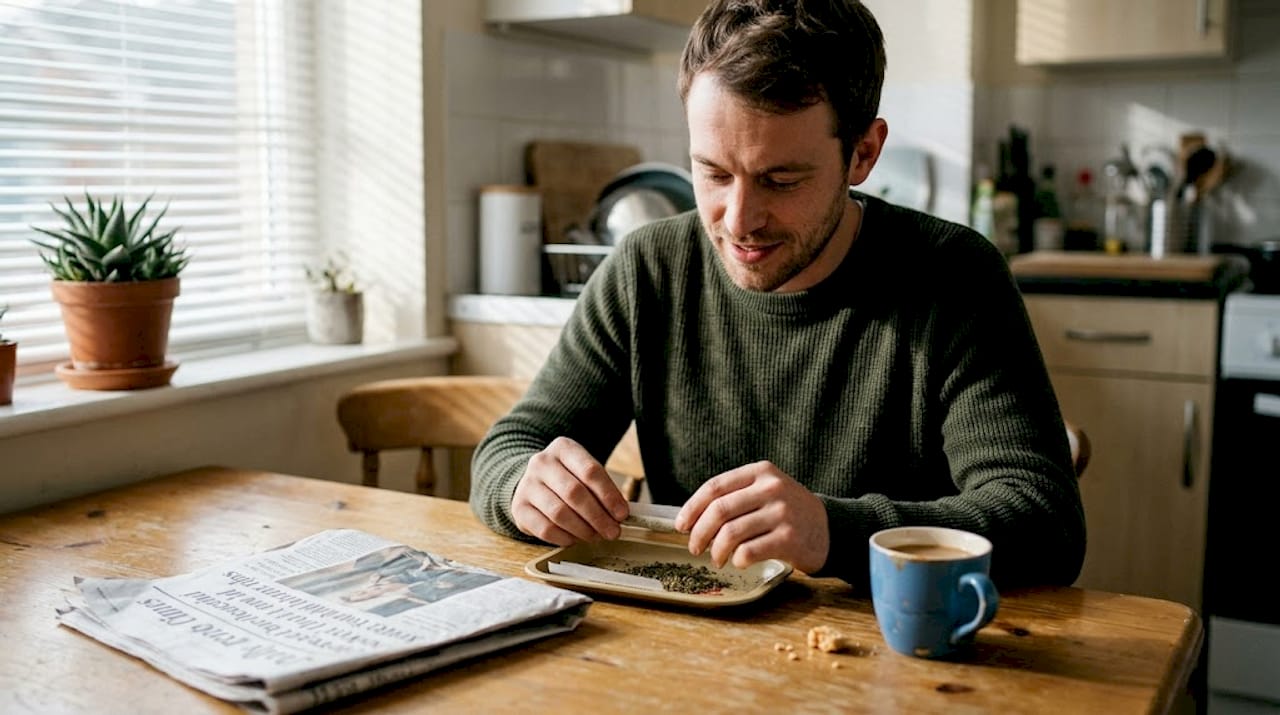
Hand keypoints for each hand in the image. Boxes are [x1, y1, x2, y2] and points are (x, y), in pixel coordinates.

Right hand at [511, 436, 629, 544]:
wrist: (534, 481)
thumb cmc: (568, 478)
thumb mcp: (584, 472)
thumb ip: (602, 490)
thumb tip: (619, 516)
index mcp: (563, 448)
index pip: (590, 471)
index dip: (609, 495)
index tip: (622, 514)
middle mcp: (541, 463)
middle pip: (574, 493)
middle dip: (598, 516)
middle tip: (613, 531)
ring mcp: (527, 485)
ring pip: (559, 513)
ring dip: (583, 530)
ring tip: (596, 536)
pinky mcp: (519, 508)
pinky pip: (545, 529)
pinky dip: (564, 538)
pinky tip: (576, 539)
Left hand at [676, 461, 828, 573]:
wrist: (830, 529)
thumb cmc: (788, 513)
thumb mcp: (766, 491)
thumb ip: (736, 496)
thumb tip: (691, 519)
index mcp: (761, 472)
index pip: (715, 487)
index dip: (692, 508)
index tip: (681, 526)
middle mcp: (771, 488)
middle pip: (719, 510)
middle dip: (699, 533)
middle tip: (694, 547)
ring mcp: (782, 513)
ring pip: (731, 533)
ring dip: (716, 551)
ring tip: (716, 559)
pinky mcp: (789, 538)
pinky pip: (748, 551)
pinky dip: (737, 560)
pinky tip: (739, 562)